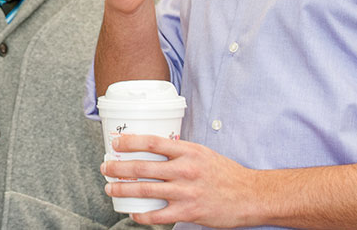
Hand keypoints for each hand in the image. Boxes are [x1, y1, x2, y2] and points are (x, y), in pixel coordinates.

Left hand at [101, 134, 260, 227]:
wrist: (250, 196)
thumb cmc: (226, 174)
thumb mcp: (203, 154)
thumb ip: (180, 152)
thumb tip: (154, 150)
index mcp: (189, 151)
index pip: (153, 142)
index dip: (130, 142)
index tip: (115, 143)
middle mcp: (185, 170)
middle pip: (142, 167)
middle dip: (118, 167)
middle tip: (105, 168)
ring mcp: (186, 192)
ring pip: (145, 190)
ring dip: (122, 189)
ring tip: (110, 189)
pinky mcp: (188, 212)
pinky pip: (157, 215)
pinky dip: (141, 214)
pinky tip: (132, 212)